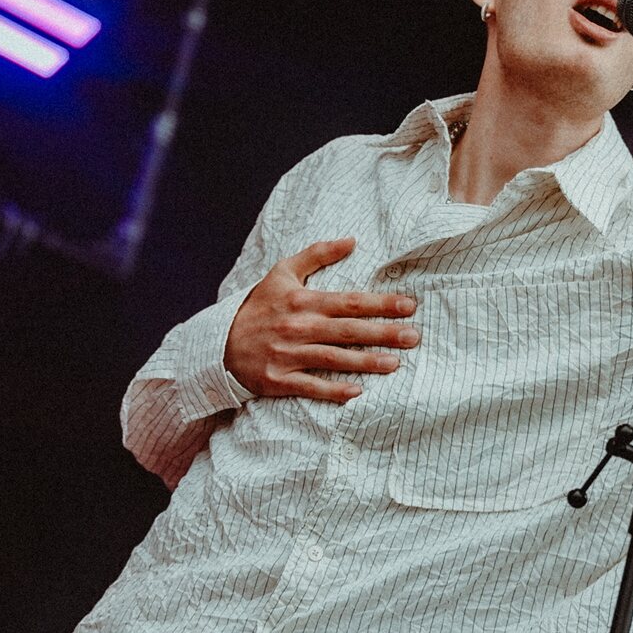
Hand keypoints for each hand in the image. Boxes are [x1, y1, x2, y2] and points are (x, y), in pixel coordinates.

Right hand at [225, 238, 419, 402]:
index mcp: (303, 302)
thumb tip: (352, 240)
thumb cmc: (257, 307)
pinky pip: (310, 386)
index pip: (348, 302)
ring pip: (333, 359)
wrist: (219, 343)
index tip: (409, 306)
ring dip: (365, 362)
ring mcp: (288, 355)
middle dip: (383, 333)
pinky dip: (333, 391)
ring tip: (395, 363)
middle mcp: (298, 328)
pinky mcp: (279, 380)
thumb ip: (317, 254)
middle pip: (347, 330)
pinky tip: (357, 392)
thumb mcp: (281, 273)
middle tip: (414, 337)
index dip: (380, 304)